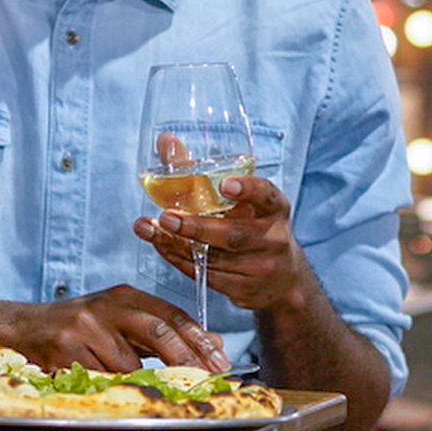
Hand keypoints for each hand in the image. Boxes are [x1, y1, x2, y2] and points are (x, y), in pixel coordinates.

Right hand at [0, 286, 226, 373]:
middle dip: (185, 358)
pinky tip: (98, 377)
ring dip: (135, 379)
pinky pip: (102, 377)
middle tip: (206, 377)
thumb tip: (212, 345)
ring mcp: (84, 327)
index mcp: (123, 296)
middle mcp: (106, 306)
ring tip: (121, 376)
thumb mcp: (119, 321)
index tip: (220, 359)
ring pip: (129, 365)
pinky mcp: (66, 348)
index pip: (171, 314)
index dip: (199, 338)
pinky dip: (108, 384)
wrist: (22, 327)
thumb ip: (160, 333)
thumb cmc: (76, 327)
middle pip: (157, 332)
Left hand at [133, 175, 314, 318]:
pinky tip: (161, 245)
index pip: (266, 195)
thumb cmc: (251, 224)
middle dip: (197, 227)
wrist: (280, 278)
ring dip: (178, 245)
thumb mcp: (239, 198)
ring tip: (151, 230)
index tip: (225, 185)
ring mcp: (261, 267)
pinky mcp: (245, 290)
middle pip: (234, 236)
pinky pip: (208, 276)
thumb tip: (165, 140)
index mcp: (274, 208)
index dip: (247, 190)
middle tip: (167, 217)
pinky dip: (180, 260)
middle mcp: (273, 237)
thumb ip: (198, 170)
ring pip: (215, 259)